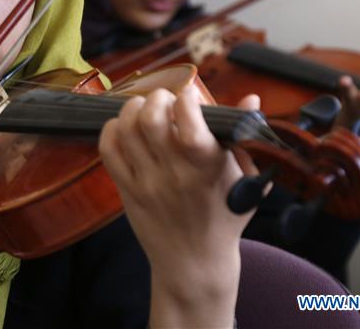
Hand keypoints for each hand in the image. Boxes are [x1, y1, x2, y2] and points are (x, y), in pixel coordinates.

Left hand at [99, 87, 259, 328]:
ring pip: (127, 129)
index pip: (190, 125)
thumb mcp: (247, 180)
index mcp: (208, 169)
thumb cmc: (225, 217)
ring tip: (145, 109)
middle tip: (165, 101)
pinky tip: (125, 127)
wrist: (194, 263)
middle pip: (151, 119)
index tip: (190, 96)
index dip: (187, 100)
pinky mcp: (126, 190)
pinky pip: (108, 150)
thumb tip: (251, 99)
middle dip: (157, 98)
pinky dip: (112, 130)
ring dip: (133, 108)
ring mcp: (147, 182)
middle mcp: (175, 174)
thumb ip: (245, 138)